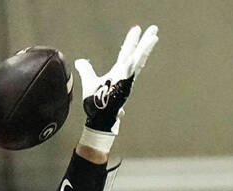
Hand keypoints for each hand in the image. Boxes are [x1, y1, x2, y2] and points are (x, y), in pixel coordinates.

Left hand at [74, 24, 157, 139]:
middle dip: (144, 42)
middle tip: (154, 28)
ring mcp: (126, 80)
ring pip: (138, 61)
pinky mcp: (125, 86)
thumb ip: (86, 70)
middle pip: (136, 54)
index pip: (126, 54)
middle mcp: (124, 75)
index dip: (131, 42)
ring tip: (154, 36)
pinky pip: (131, 72)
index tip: (136, 29)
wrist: (98, 119)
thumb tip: (78, 61)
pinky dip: (135, 62)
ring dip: (145, 48)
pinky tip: (139, 54)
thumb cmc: (96, 105)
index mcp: (118, 73)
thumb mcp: (89, 82)